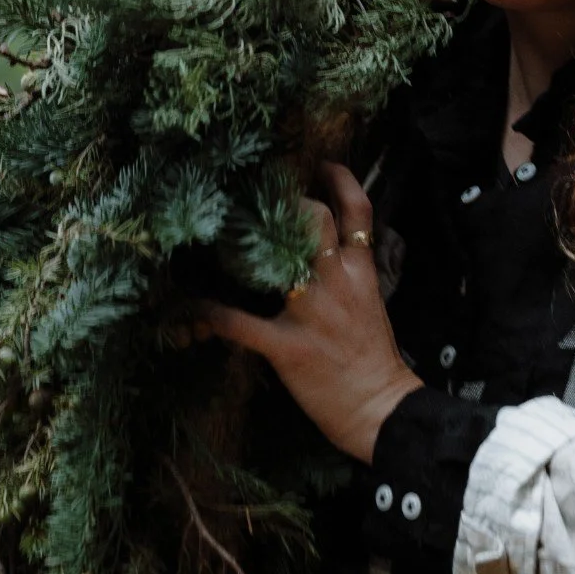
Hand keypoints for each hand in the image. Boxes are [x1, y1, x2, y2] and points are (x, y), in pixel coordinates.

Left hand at [198, 162, 422, 463]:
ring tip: (217, 239)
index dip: (338, 179)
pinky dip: (212, 315)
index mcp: (360, 272)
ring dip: (243, 246)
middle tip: (257, 201)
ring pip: (277, 257)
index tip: (319, 165)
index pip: (357, 210)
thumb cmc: (374, 360)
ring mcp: (311, 313)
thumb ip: (347, 276)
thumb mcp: (370, 305)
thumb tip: (322, 255)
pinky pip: (240, 323)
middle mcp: (336, 283)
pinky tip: (192, 309)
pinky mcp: (288, 346)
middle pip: (313, 219)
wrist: (382, 409)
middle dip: (285, 204)